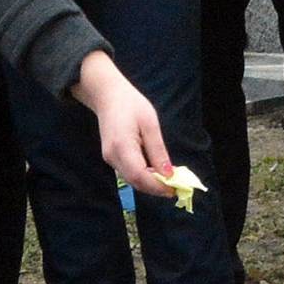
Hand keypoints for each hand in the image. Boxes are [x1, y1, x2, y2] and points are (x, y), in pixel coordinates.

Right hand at [74, 51, 172, 195]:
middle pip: (135, 181)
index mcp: (122, 147)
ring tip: (169, 180)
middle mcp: (112, 156)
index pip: (140, 176)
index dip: (157, 186)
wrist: (107, 95)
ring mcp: (109, 158)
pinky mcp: (110, 156)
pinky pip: (127, 172)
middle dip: (155, 188)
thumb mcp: (150, 124)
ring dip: (150, 183)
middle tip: (175, 187)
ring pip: (131, 179)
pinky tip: (155, 171)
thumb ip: (158, 151)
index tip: (174, 189)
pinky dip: (142, 176)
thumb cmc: (131, 104)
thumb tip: (168, 174)